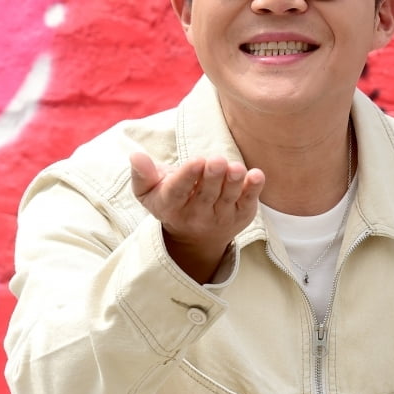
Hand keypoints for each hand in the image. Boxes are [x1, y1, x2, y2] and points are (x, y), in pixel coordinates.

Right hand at [130, 152, 264, 282]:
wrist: (194, 238)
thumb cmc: (170, 202)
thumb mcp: (149, 192)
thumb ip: (142, 174)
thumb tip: (136, 156)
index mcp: (172, 206)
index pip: (179, 192)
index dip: (188, 177)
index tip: (196, 161)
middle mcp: (196, 215)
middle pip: (206, 195)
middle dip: (213, 177)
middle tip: (217, 160)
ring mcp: (220, 217)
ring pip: (228, 198)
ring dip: (234, 182)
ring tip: (236, 168)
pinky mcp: (240, 216)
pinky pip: (248, 203)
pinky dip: (254, 190)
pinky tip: (257, 175)